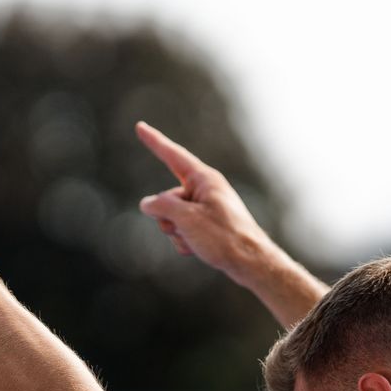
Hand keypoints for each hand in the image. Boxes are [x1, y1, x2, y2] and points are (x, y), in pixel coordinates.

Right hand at [136, 122, 268, 278]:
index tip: (140, 127)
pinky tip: (199, 250)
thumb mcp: (186, 218)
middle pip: (167, 198)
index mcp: (204, 179)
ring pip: (173, 218)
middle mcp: (205, 190)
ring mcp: (206, 209)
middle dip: (167, 217)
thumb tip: (147, 204)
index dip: (154, 142)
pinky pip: (183, 232)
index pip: (173, 156)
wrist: (250, 263)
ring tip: (197, 241)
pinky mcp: (208, 226)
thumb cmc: (223, 236)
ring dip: (177, 233)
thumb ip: (162, 206)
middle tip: (187, 229)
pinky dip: (186, 242)